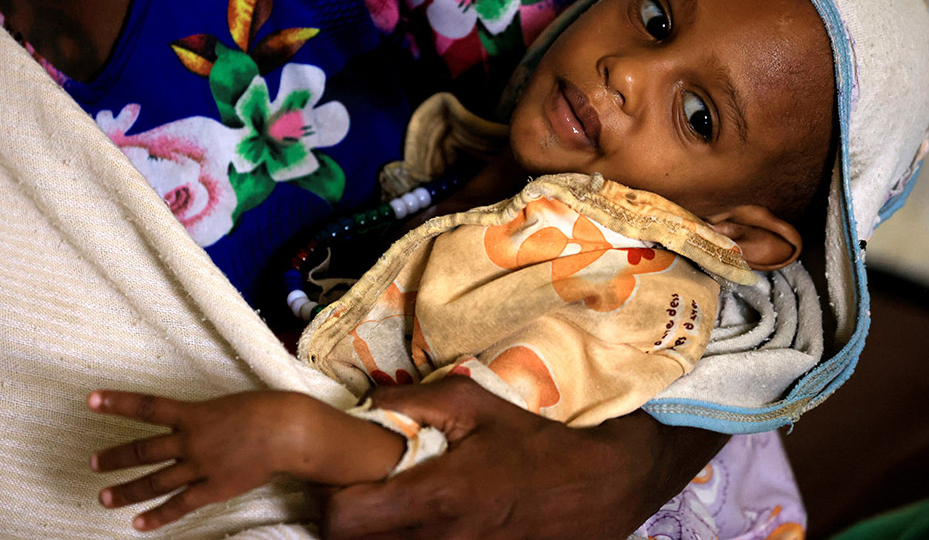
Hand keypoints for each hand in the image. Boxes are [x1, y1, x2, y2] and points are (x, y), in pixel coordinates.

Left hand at [88, 389, 390, 530]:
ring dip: (127, 490)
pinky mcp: (213, 488)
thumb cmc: (265, 411)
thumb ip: (206, 416)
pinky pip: (179, 505)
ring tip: (104, 497)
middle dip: (115, 457)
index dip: (117, 402)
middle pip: (144, 450)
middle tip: (92, 463)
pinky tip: (138, 524)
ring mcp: (200, 466)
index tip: (91, 399)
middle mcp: (191, 440)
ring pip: (154, 481)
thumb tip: (191, 423)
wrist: (288, 431)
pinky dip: (157, 516)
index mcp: (195, 413)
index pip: (147, 406)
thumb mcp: (229, 404)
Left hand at [321, 376, 727, 539]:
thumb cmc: (536, 441)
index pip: (342, 518)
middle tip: (358, 486)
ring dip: (373, 533)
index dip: (329, 494)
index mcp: (435, 498)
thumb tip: (366, 406)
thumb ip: (414, 400)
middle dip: (344, 516)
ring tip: (389, 502)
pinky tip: (421, 521)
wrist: (599, 485)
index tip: (340, 471)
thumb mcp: (476, 403)